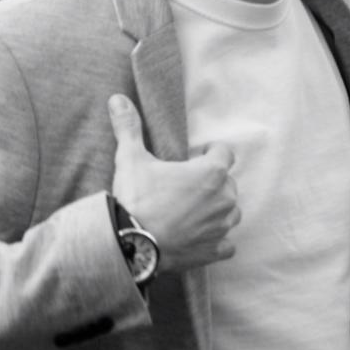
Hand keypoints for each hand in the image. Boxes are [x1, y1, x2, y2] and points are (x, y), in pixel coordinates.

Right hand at [108, 93, 239, 272]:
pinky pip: (227, 244)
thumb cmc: (136, 199)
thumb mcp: (130, 158)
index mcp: (210, 173)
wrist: (131, 246)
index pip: (225, 153)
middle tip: (186, 185)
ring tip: (192, 210)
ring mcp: (221, 227)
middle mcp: (223, 199)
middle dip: (211, 181)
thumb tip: (118, 98)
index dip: (211, 152)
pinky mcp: (214, 251)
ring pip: (231, 212)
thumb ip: (129, 127)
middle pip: (227, 182)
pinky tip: (200, 237)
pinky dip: (217, 240)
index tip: (195, 157)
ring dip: (217, 209)